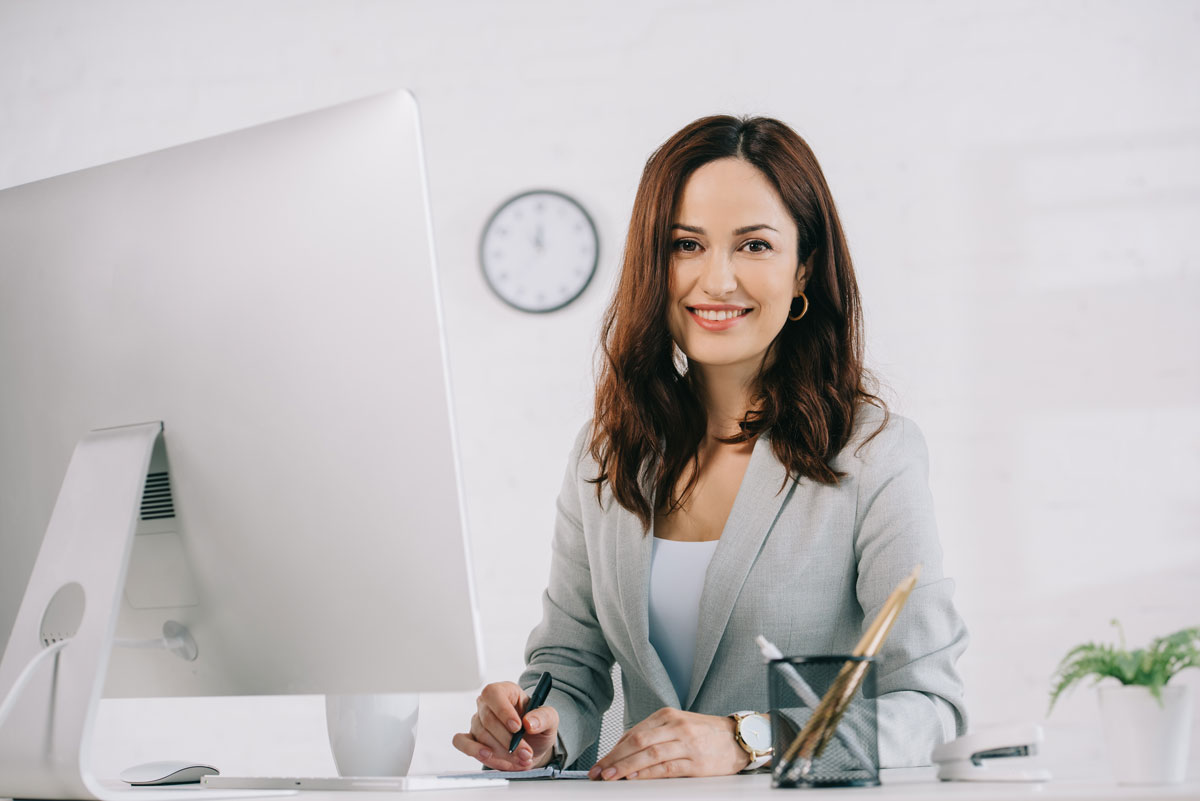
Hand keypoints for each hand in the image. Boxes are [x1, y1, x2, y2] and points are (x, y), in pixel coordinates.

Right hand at [451, 681, 559, 771]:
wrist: (533, 747)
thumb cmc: (537, 727)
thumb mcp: (550, 719)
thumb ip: (544, 717)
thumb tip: (529, 722)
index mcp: (507, 692)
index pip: (494, 693)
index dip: (503, 710)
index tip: (518, 728)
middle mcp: (488, 705)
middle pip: (488, 719)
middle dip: (508, 741)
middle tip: (525, 753)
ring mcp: (477, 721)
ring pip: (481, 735)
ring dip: (501, 752)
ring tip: (520, 760)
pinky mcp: (471, 738)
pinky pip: (461, 741)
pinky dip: (474, 750)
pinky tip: (488, 756)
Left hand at [587, 708, 749, 779]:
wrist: (739, 738)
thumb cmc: (706, 733)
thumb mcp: (678, 725)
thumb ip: (653, 735)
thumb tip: (624, 748)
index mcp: (668, 716)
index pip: (634, 732)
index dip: (614, 749)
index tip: (601, 762)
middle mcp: (675, 726)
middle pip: (637, 741)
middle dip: (614, 758)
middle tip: (599, 771)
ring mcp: (686, 743)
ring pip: (649, 754)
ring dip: (626, 767)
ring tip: (611, 776)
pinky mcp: (695, 762)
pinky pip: (666, 767)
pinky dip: (648, 773)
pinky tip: (635, 778)